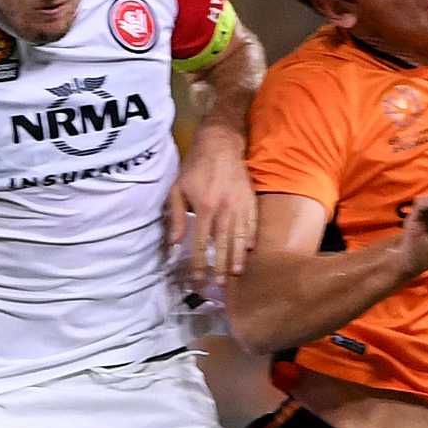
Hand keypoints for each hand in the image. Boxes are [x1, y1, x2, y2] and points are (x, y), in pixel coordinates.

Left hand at [168, 132, 257, 283]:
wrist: (220, 143)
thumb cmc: (195, 166)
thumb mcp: (177, 188)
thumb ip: (176, 216)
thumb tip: (174, 243)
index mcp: (204, 206)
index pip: (200, 242)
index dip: (198, 262)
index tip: (197, 278)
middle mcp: (224, 209)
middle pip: (222, 244)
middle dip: (219, 265)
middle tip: (218, 284)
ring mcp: (240, 205)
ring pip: (240, 237)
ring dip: (237, 257)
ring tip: (235, 273)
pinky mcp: (251, 200)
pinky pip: (253, 224)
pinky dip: (251, 238)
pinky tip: (249, 251)